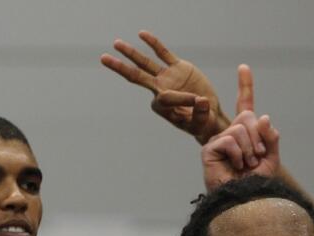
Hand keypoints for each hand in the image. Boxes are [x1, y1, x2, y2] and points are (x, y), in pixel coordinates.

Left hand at [101, 31, 227, 143]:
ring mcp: (167, 77)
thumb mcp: (200, 122)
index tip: (198, 102)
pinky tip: (142, 34)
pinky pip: (163, 53)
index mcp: (161, 105)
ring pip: (146, 63)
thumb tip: (202, 101)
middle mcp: (160, 89)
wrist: (209, 116)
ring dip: (131, 53)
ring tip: (116, 44)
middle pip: (136, 76)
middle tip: (103, 58)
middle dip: (120, 67)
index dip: (182, 98)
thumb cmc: (202, 123)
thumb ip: (200, 113)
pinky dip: (153, 43)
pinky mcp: (177, 67)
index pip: (165, 97)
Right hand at [201, 66, 281, 190]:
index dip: (245, 86)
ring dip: (249, 149)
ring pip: (239, 129)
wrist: (245, 201)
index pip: (244, 105)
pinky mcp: (209, 149)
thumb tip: (263, 117)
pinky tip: (235, 166)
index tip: (244, 67)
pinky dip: (237, 154)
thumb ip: (270, 137)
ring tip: (246, 165)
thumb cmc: (256, 184)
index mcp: (245, 134)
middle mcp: (230, 134)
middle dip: (257, 137)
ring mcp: (218, 140)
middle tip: (256, 157)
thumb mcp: (271, 158)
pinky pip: (229, 140)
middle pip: (246, 117)